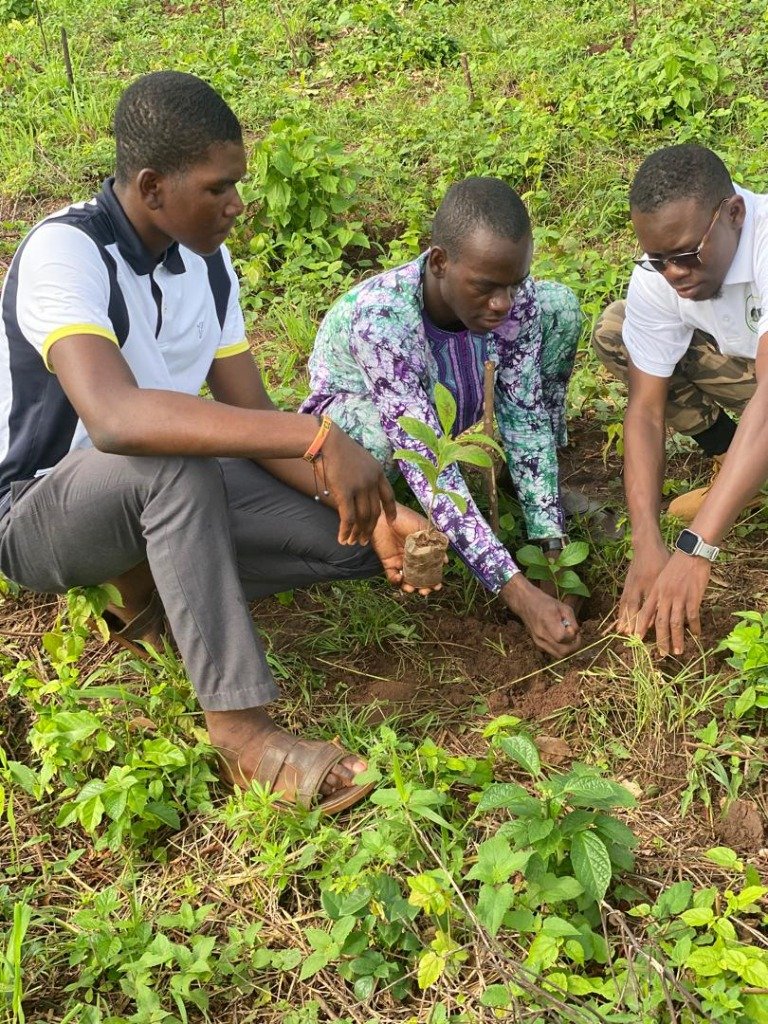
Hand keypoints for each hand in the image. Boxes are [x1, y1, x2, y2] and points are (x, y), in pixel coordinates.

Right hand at [322, 425, 396, 545]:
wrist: (326, 441)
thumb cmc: (337, 449)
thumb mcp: (359, 460)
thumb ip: (363, 477)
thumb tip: (358, 494)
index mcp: (378, 472)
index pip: (389, 496)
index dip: (391, 511)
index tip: (391, 522)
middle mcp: (372, 481)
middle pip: (375, 511)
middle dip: (370, 528)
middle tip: (364, 540)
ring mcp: (360, 487)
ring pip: (363, 518)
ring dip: (358, 533)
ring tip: (353, 542)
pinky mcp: (345, 493)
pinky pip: (348, 518)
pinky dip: (346, 531)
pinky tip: (342, 539)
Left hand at [370, 504, 443, 594]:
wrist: (384, 515)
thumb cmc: (405, 518)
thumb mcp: (424, 528)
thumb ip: (435, 542)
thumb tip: (446, 560)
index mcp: (424, 550)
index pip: (431, 568)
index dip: (435, 578)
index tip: (438, 585)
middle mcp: (413, 558)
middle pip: (420, 577)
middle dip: (424, 587)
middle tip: (426, 591)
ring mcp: (401, 561)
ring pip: (407, 580)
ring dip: (411, 587)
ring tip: (412, 589)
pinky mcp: (388, 562)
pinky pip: (393, 577)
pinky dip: (396, 581)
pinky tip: (400, 578)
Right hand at [501, 574, 581, 657]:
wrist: (526, 604)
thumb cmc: (547, 603)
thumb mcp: (564, 607)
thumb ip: (573, 622)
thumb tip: (575, 634)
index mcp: (547, 621)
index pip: (562, 637)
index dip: (571, 635)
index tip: (571, 627)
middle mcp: (541, 634)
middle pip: (563, 651)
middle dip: (574, 646)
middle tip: (575, 636)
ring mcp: (538, 642)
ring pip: (559, 655)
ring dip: (568, 649)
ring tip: (569, 638)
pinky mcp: (538, 645)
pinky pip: (554, 653)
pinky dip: (561, 648)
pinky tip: (561, 639)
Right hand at [614, 538, 669, 634]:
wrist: (646, 545)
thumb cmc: (660, 560)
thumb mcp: (664, 576)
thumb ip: (663, 593)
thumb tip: (662, 611)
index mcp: (649, 584)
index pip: (645, 605)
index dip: (642, 620)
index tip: (640, 634)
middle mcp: (637, 587)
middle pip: (633, 607)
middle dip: (631, 622)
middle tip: (628, 635)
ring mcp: (630, 585)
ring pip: (626, 604)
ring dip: (623, 617)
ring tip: (621, 630)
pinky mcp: (627, 583)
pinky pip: (623, 599)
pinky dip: (621, 610)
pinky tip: (620, 618)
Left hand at [634, 550, 710, 656]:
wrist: (690, 552)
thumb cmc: (675, 565)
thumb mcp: (661, 579)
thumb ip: (658, 595)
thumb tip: (655, 612)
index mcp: (655, 592)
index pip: (645, 612)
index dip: (640, 626)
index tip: (637, 638)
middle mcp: (665, 596)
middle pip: (660, 623)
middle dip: (661, 640)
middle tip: (662, 653)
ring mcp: (679, 597)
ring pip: (676, 623)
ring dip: (677, 639)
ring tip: (678, 651)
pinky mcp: (693, 597)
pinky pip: (692, 616)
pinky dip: (695, 627)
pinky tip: (696, 635)